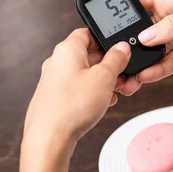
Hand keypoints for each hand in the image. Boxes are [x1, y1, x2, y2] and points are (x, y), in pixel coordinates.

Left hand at [22, 28, 130, 158]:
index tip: (121, 48)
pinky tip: (103, 103)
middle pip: (88, 54)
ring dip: (103, 81)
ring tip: (116, 92)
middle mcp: (57, 62)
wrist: (49, 139)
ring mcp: (54, 81)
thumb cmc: (70, 107)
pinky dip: (93, 93)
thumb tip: (121, 48)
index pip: (88, 32)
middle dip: (109, 64)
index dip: (106, 38)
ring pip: (85, 73)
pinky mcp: (55, 98)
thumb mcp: (104, 78)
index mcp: (67, 49)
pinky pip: (78, 89)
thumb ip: (115, 59)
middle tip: (123, 74)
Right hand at [120, 0, 172, 94]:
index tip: (102, 25)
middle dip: (126, 44)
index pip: (138, 1)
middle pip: (140, 30)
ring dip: (139, 63)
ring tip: (126, 77)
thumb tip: (145, 36)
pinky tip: (145, 79)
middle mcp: (172, 16)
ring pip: (151, 51)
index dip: (119, 12)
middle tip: (113, 59)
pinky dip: (155, 72)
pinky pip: (165, 64)